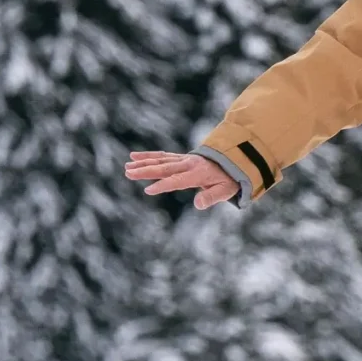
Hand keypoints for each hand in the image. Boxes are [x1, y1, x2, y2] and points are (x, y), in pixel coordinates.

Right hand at [124, 150, 238, 209]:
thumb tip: (198, 205)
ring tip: (127, 167)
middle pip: (165, 168)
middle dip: (146, 171)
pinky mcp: (179, 157)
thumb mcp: (226, 191)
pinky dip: (148, 155)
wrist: (233, 161)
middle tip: (128, 173)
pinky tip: (133, 156)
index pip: (178, 180)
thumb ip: (212, 197)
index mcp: (198, 173)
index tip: (148, 190)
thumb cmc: (228, 179)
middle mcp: (188, 164)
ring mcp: (183, 159)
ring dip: (143, 163)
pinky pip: (162, 155)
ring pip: (161, 160)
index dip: (164, 185)